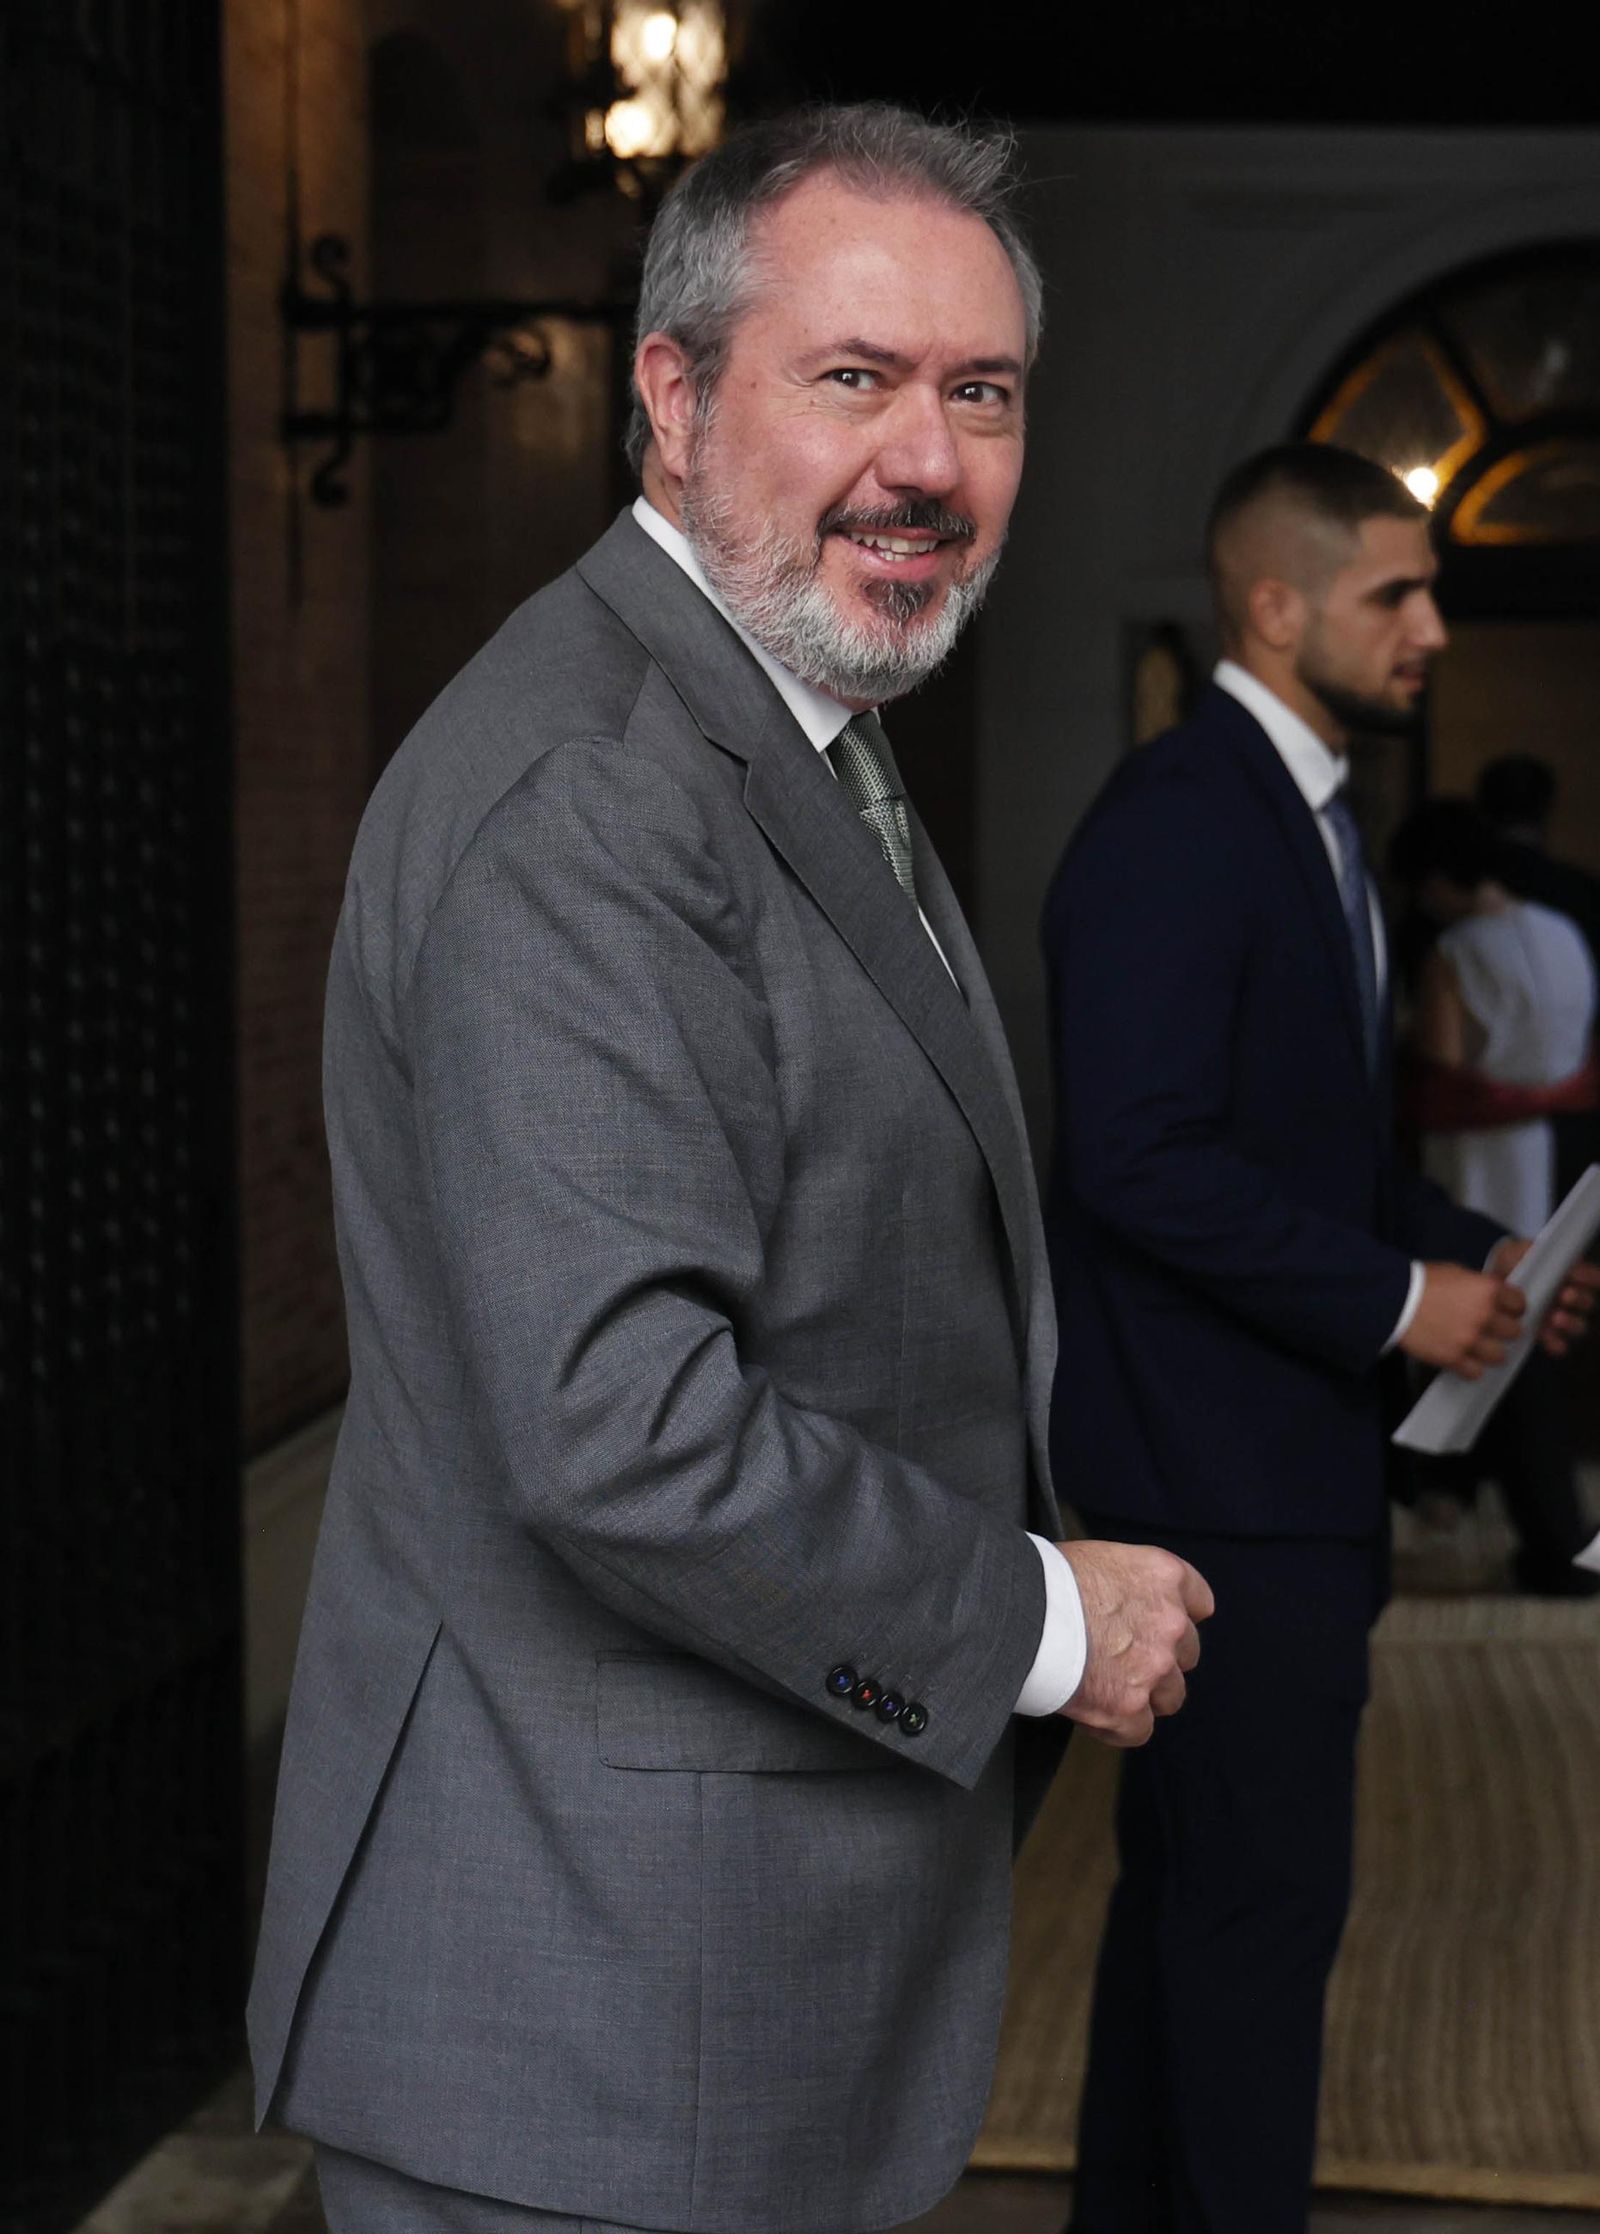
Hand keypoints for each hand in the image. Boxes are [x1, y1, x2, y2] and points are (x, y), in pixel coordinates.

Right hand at [1056, 1540, 1213, 1748]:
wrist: (1018, 1611)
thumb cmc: (1045, 1577)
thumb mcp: (1098, 1559)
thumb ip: (1127, 1585)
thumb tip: (1120, 1605)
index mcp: (1164, 1577)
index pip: (1200, 1602)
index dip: (1179, 1616)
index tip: (1159, 1623)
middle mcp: (1171, 1623)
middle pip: (1187, 1653)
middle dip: (1160, 1658)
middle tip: (1121, 1657)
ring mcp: (1154, 1669)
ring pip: (1170, 1696)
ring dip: (1144, 1695)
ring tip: (1104, 1687)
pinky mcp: (1128, 1709)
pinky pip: (1138, 1731)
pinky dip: (1116, 1726)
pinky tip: (1089, 1711)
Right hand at [1398, 1262, 1523, 1377]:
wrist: (1392, 1300)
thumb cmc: (1422, 1281)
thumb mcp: (1456, 1272)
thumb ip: (1479, 1286)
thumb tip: (1493, 1296)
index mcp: (1487, 1291)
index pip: (1520, 1304)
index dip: (1512, 1307)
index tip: (1505, 1310)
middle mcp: (1484, 1316)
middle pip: (1514, 1332)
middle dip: (1503, 1330)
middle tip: (1490, 1328)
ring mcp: (1469, 1340)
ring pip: (1499, 1356)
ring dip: (1490, 1352)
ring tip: (1477, 1347)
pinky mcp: (1453, 1358)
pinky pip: (1476, 1372)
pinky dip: (1471, 1368)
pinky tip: (1463, 1359)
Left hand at [1489, 1238, 1599, 1357]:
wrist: (1491, 1283)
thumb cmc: (1513, 1263)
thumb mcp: (1520, 1251)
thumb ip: (1531, 1249)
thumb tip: (1539, 1252)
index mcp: (1571, 1276)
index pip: (1592, 1278)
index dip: (1588, 1277)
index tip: (1574, 1274)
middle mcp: (1571, 1298)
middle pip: (1587, 1302)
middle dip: (1579, 1299)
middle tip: (1565, 1295)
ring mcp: (1560, 1317)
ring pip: (1578, 1326)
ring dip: (1570, 1323)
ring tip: (1556, 1318)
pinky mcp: (1546, 1334)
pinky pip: (1559, 1345)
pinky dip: (1555, 1343)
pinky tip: (1545, 1337)